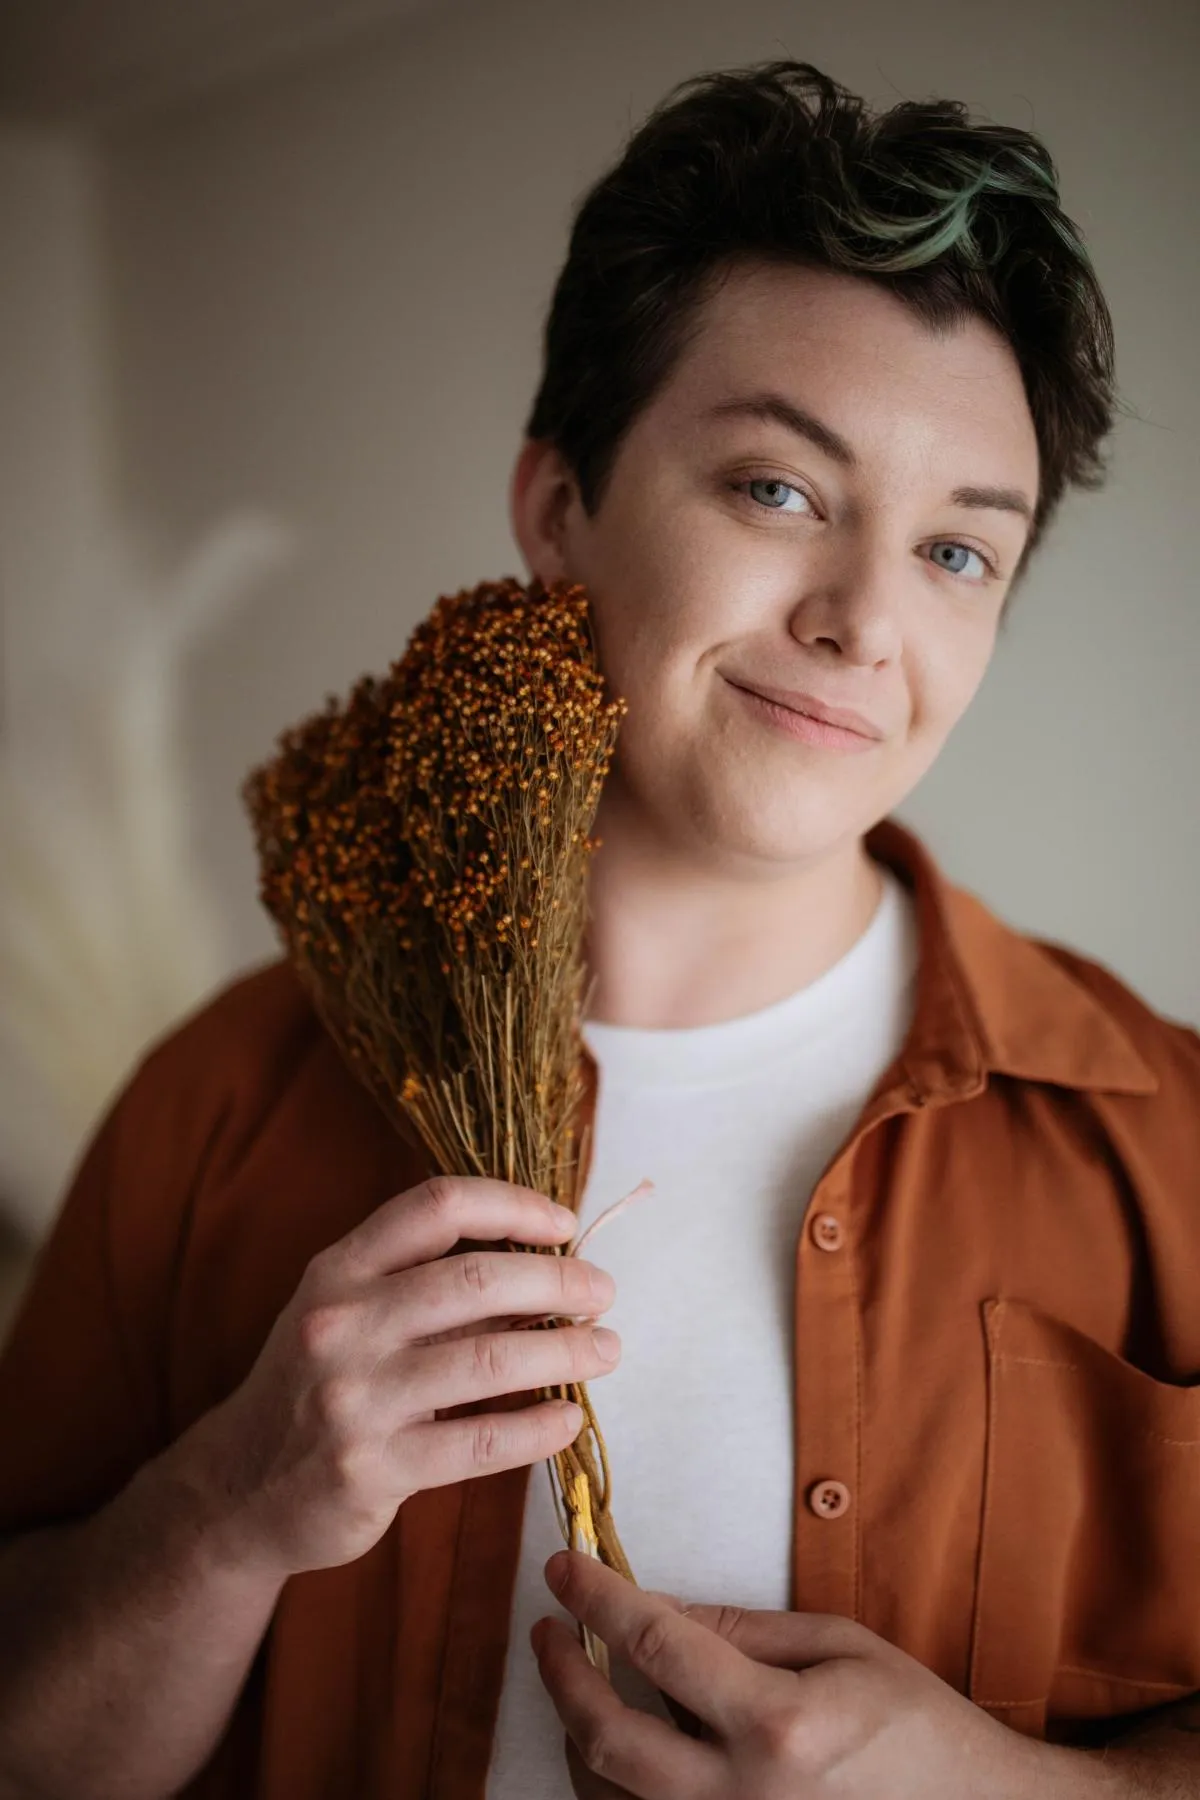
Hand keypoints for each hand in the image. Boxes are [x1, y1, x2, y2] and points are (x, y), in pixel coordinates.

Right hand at [180, 1177, 620, 1578]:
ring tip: (605, 1351)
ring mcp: (353, 1398)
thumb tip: (546, 1270)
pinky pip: (480, 1443)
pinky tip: (568, 1420)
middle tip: (603, 1293)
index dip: (512, 1204)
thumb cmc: (317, 1383)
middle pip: (476, 1279)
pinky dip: (537, 1429)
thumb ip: (432, 1288)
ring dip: (566, 1352)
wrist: (238, 1489)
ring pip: (490, 1359)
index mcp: (339, 1269)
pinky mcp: (371, 1470)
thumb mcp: (353, 1316)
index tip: (564, 1224)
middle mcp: (340, 1323)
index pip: (437, 1206)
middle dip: (558, 1281)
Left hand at [532, 1549, 1086, 1799]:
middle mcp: (743, 1795)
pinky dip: (613, 1783)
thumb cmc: (917, 1725)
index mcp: (778, 1723)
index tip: (563, 1565)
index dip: (596, 1597)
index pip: (656, 1643)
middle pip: (610, 1738)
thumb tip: (656, 1606)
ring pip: (611, 1797)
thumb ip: (742, 1627)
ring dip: (578, 1733)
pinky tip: (617, 1738)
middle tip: (546, 1628)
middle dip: (561, 1675)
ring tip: (575, 1679)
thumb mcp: (839, 1646)